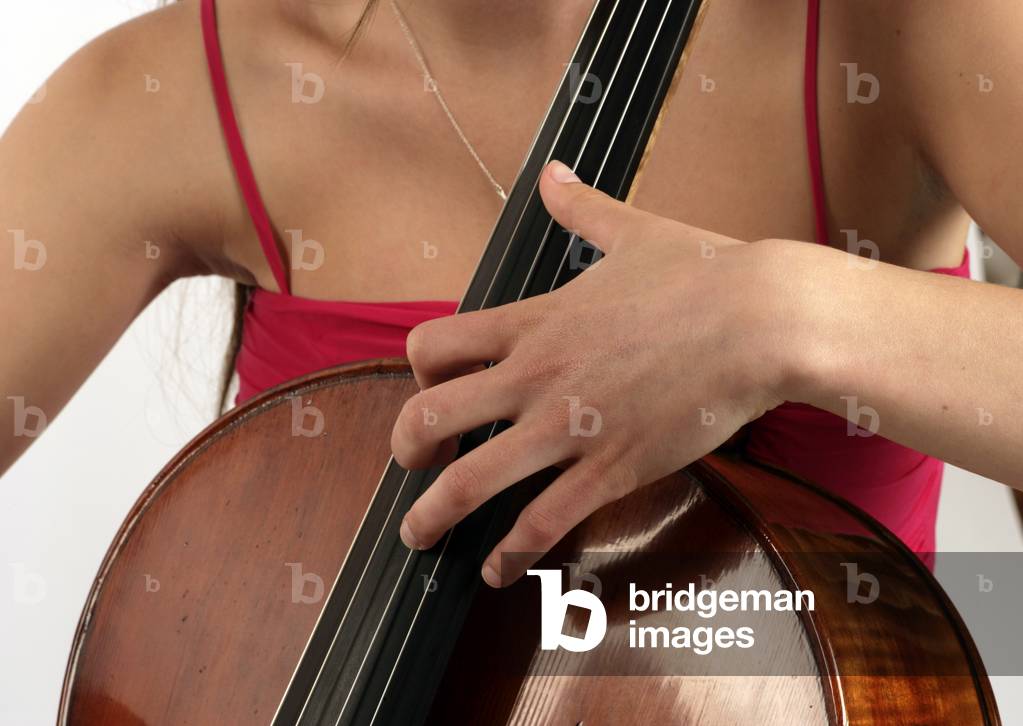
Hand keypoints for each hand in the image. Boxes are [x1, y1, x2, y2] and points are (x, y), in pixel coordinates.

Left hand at [391, 160, 796, 587]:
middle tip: (408, 464)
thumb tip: (554, 172)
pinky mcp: (611, 468)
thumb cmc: (703, 274)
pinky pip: (542, 521)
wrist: (764, 319)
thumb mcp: (633, 231)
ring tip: (419, 536)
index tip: (429, 389)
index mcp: (535, 320)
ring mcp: (569, 426)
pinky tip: (501, 568)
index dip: (416, 374)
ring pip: (470, 482)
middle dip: (404, 448)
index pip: (433, 346)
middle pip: (428, 417)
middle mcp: (536, 376)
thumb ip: (582, 207)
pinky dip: (513, 553)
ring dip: (433, 517)